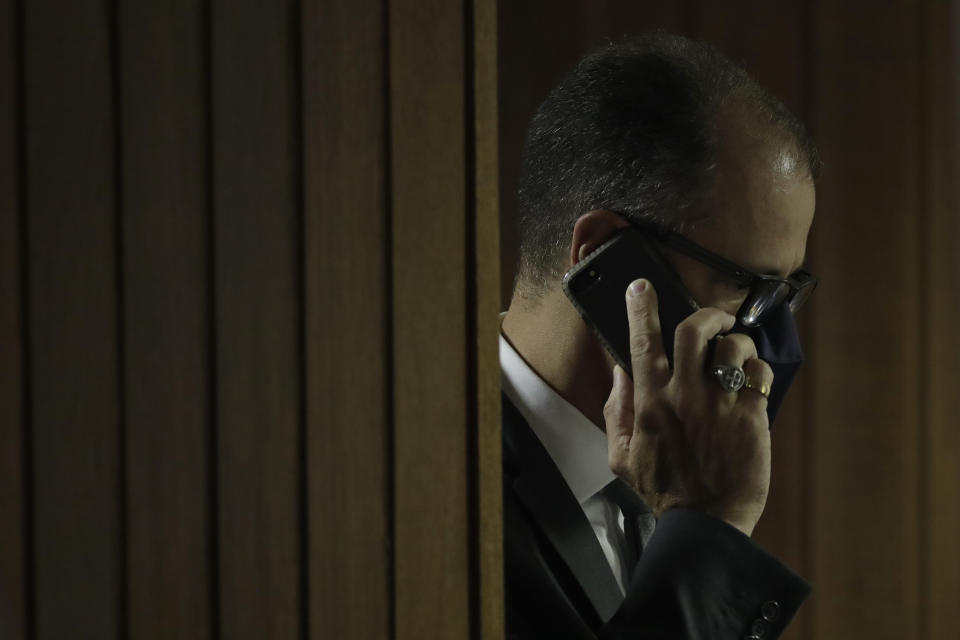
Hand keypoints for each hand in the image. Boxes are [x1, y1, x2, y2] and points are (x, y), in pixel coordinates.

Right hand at [603, 279, 773, 535]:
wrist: (706, 524)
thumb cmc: (664, 491)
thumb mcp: (622, 456)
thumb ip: (617, 411)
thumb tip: (620, 372)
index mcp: (650, 404)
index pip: (642, 344)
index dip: (641, 309)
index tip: (642, 286)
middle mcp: (684, 398)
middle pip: (693, 331)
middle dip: (705, 315)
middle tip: (713, 320)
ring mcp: (719, 406)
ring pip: (732, 347)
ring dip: (736, 344)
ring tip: (736, 358)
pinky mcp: (751, 418)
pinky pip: (759, 374)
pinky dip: (757, 371)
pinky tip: (751, 384)